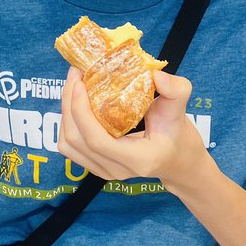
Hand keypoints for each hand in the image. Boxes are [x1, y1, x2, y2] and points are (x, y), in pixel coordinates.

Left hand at [58, 67, 207, 190]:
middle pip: (76, 140)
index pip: (97, 140)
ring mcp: (104, 171)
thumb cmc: (177, 132)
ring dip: (65, 112)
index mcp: (138, 159)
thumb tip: (156, 75)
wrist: (176, 158)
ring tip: (74, 85)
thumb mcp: (180, 108)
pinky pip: (70, 146)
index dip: (81, 111)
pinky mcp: (95, 166)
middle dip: (68, 104)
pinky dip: (68, 122)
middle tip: (75, 74)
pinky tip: (76, 101)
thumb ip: (176, 90)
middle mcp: (117, 170)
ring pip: (68, 144)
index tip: (80, 82)